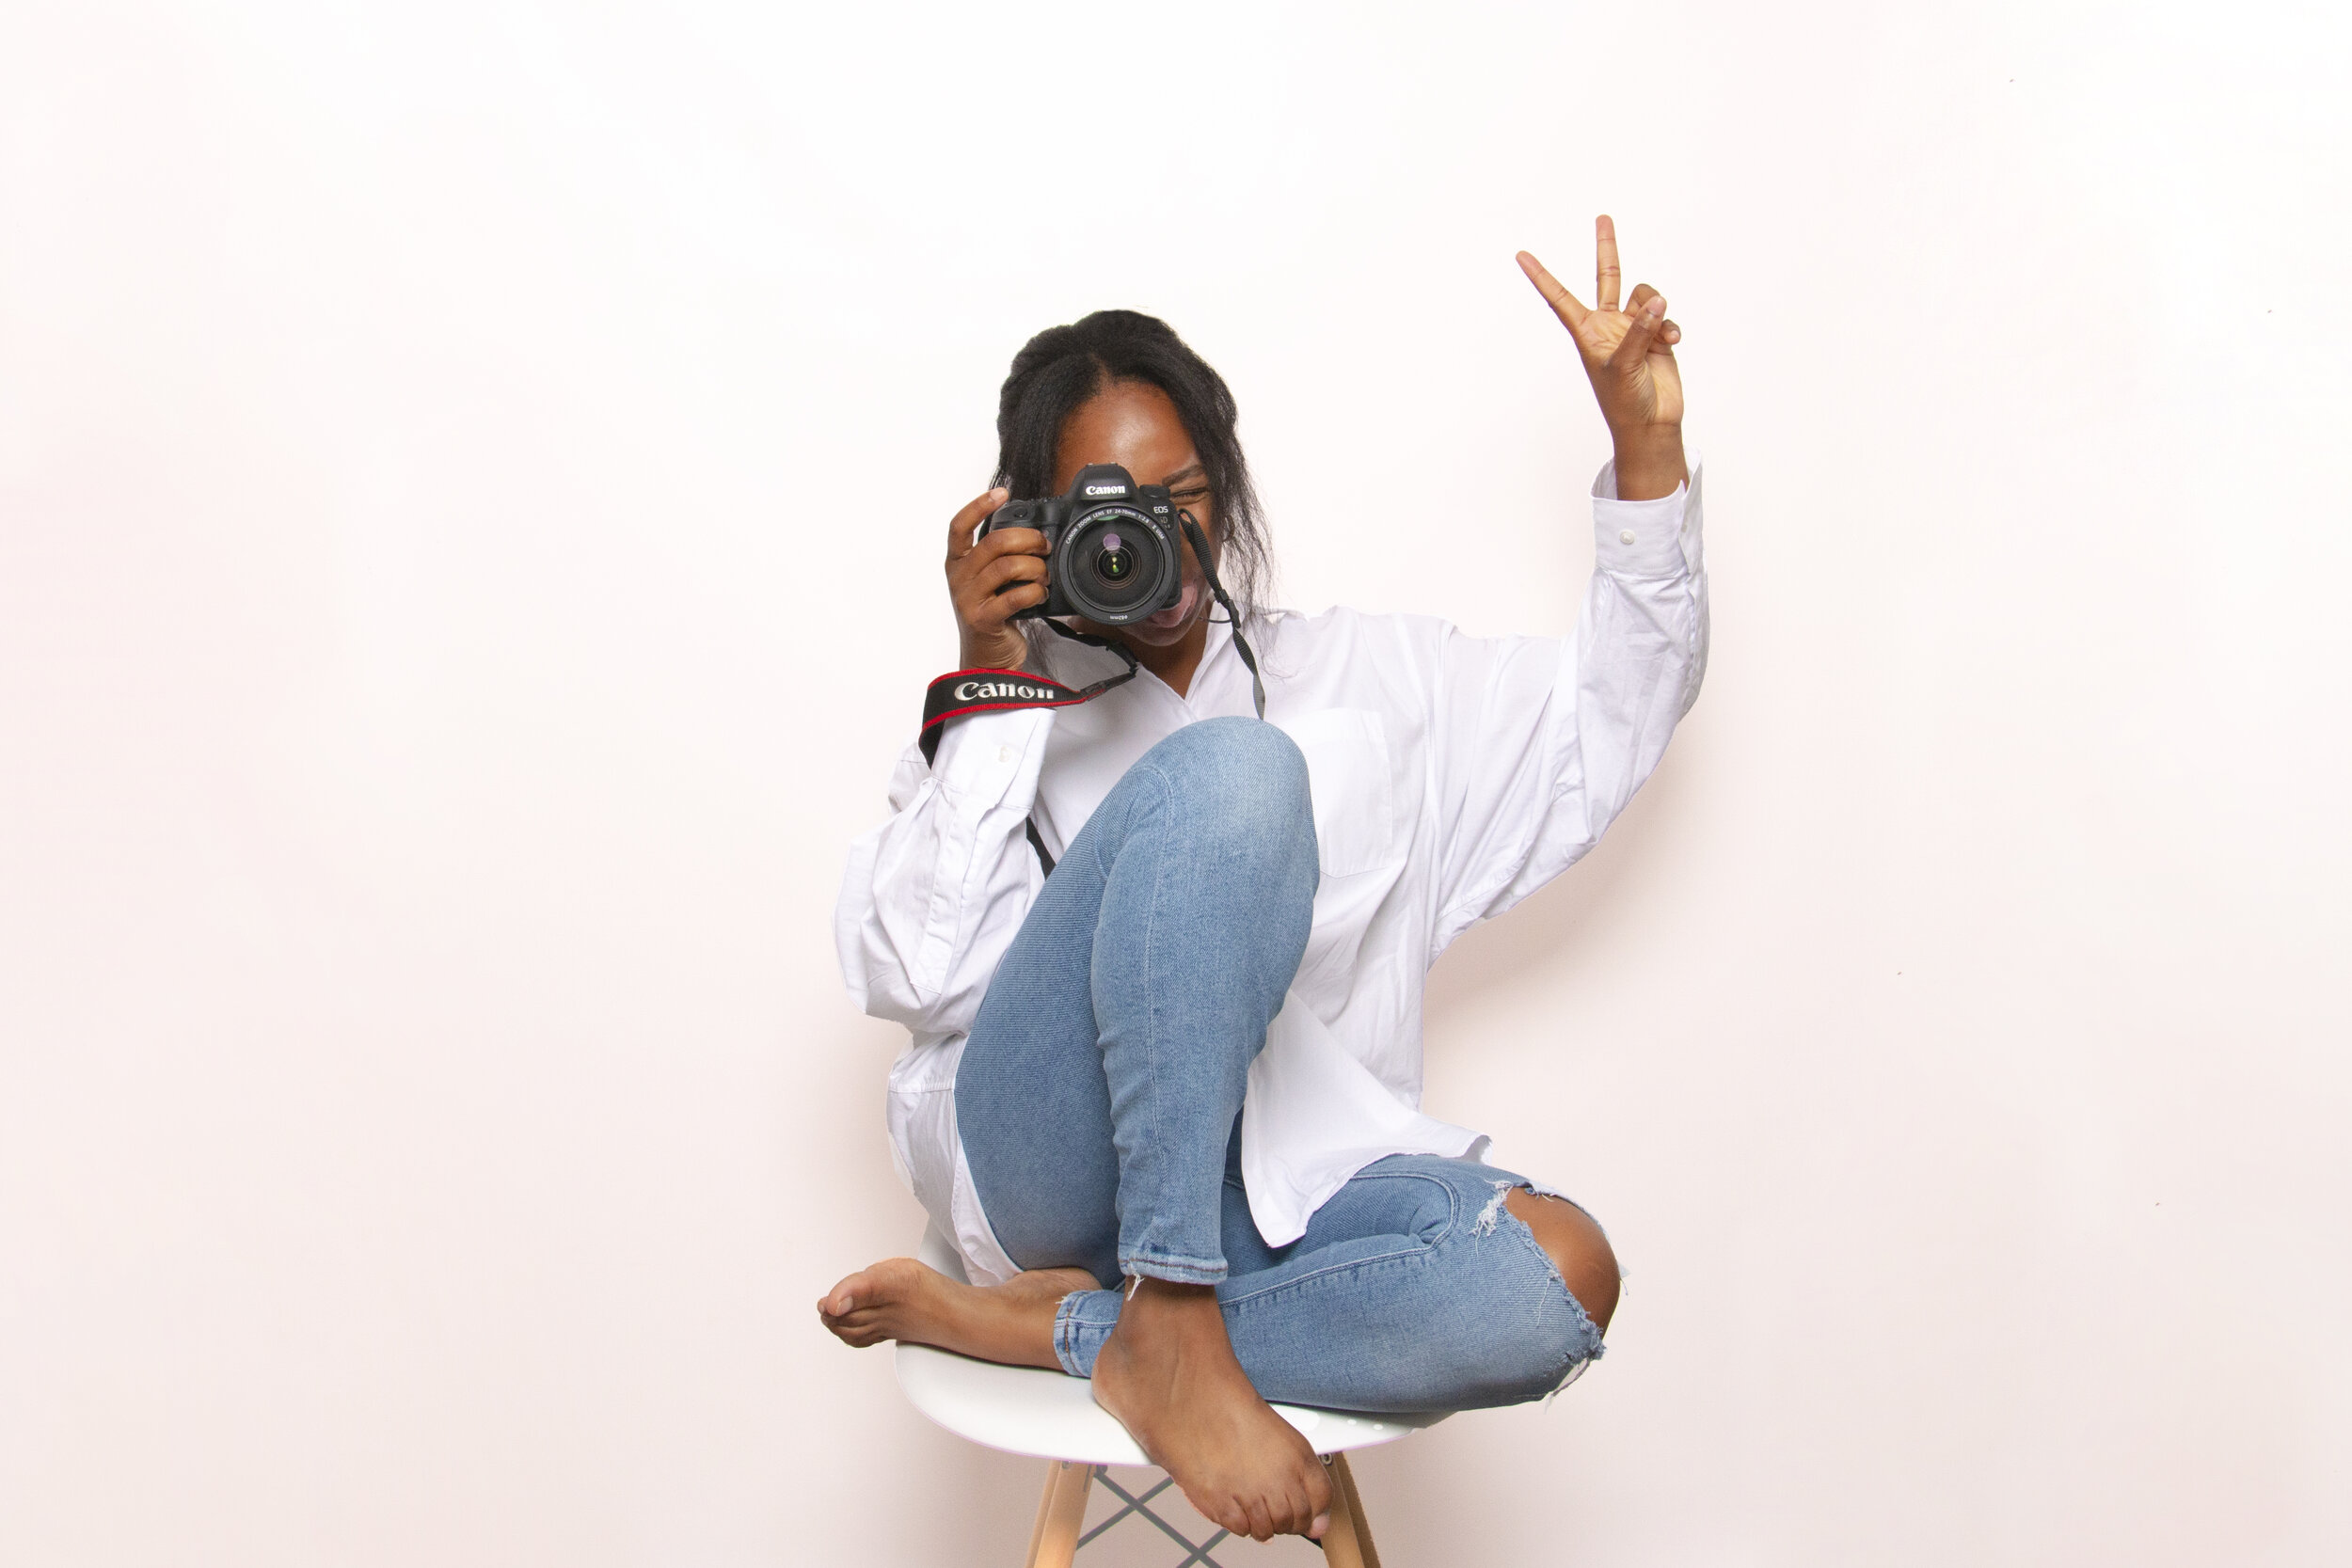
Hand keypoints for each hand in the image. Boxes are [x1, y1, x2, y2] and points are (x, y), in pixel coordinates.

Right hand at [945, 486, 1046, 670]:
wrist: (987, 658)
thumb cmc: (993, 615)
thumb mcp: (989, 582)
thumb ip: (1000, 558)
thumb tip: (1034, 536)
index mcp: (957, 563)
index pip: (959, 526)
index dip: (979, 506)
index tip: (1002, 494)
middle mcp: (959, 578)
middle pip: (994, 542)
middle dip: (1028, 539)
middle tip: (1044, 546)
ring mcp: (968, 599)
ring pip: (1007, 567)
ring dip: (1035, 568)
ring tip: (1044, 576)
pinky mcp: (983, 619)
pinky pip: (1014, 596)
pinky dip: (1034, 592)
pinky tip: (1040, 594)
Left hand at [1517, 216, 1687, 498]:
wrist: (1652, 424)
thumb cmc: (1625, 403)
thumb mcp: (1623, 366)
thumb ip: (1638, 331)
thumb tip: (1655, 302)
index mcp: (1587, 333)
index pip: (1560, 299)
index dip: (1541, 276)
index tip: (1521, 255)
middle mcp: (1608, 325)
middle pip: (1606, 277)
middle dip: (1606, 248)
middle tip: (1602, 217)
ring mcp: (1633, 328)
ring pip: (1645, 295)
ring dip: (1655, 309)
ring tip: (1661, 335)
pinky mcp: (1656, 335)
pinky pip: (1665, 316)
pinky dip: (1669, 326)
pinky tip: (1671, 343)